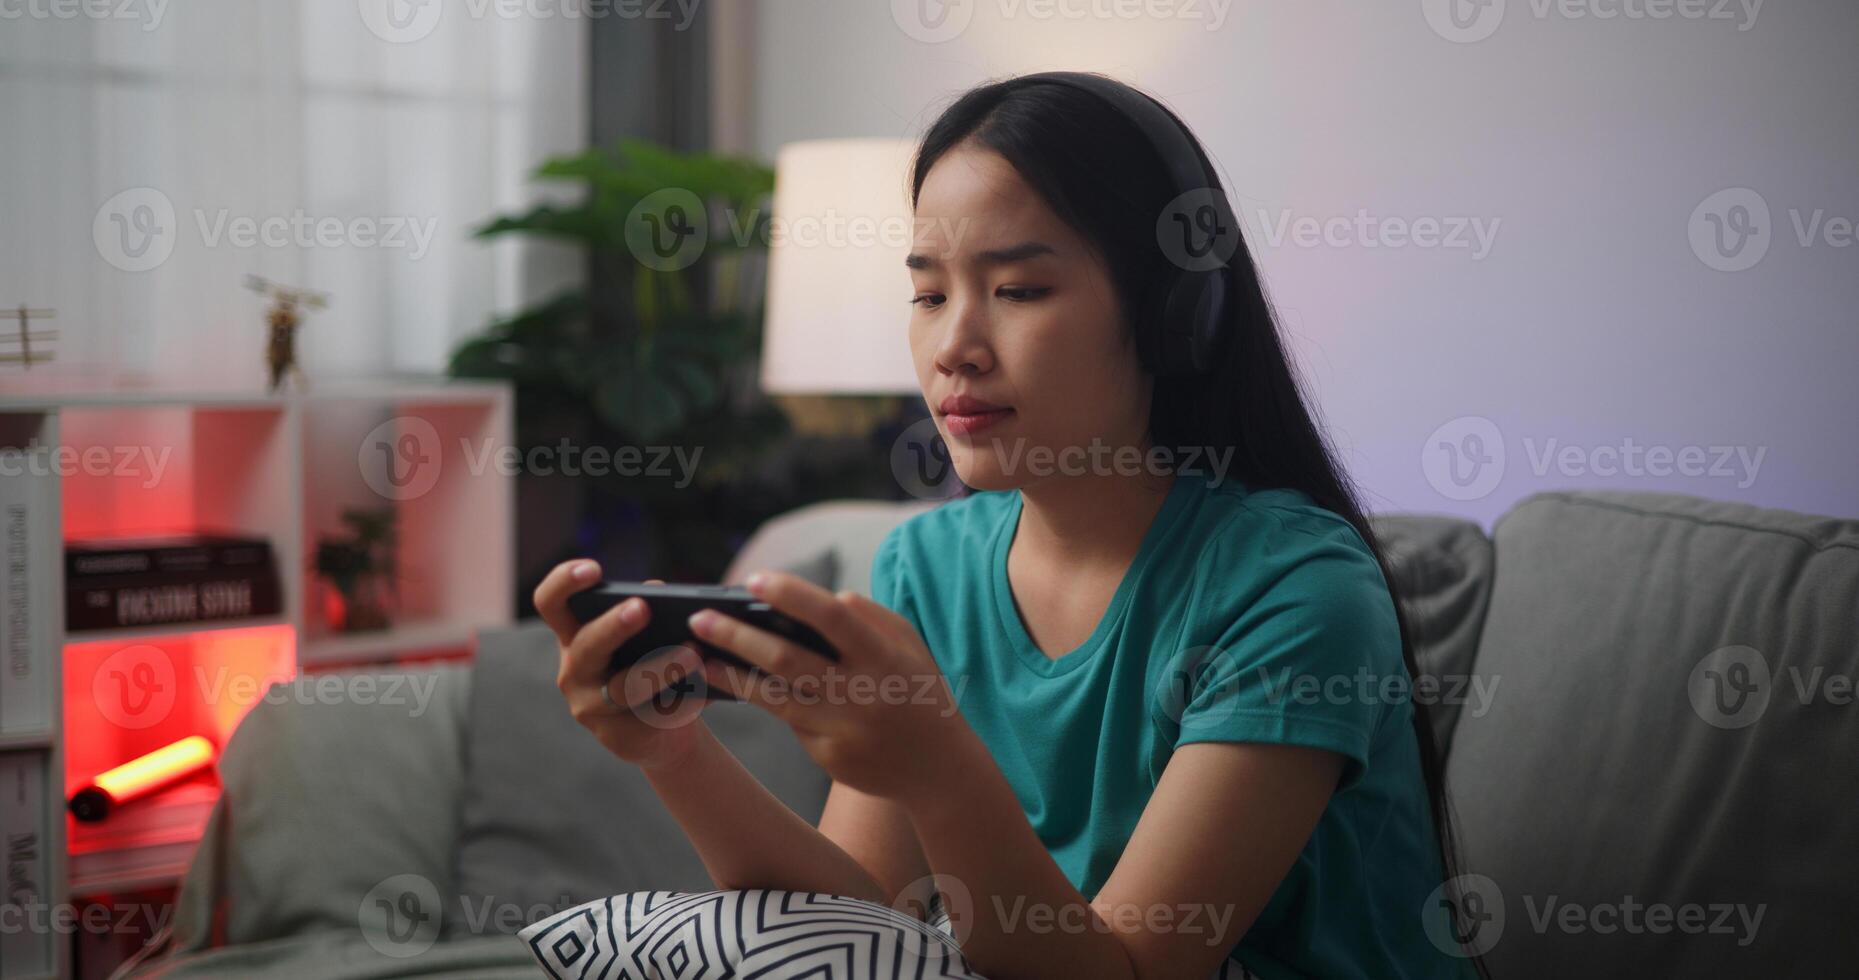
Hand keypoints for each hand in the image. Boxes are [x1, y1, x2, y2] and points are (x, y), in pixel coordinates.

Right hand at [533, 560, 710, 770]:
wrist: (664, 731)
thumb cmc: (654, 667)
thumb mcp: (651, 636)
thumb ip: (653, 610)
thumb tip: (661, 591)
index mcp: (575, 635)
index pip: (551, 602)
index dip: (564, 581)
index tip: (594, 569)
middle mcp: (574, 670)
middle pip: (586, 644)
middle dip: (614, 625)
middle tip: (642, 607)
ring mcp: (591, 707)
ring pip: (624, 686)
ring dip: (662, 667)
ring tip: (694, 654)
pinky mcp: (617, 737)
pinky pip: (651, 716)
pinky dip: (683, 701)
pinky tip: (705, 690)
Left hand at [687, 571, 977, 807]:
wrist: (939, 769)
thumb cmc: (919, 692)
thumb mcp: (909, 647)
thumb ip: (870, 617)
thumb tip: (821, 599)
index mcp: (883, 657)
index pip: (832, 617)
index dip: (792, 595)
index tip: (753, 579)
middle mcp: (861, 693)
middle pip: (786, 660)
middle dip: (737, 636)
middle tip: (700, 618)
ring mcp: (842, 730)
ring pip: (775, 698)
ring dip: (732, 675)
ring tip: (700, 656)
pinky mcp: (828, 758)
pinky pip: (790, 722)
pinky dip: (764, 701)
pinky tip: (734, 684)